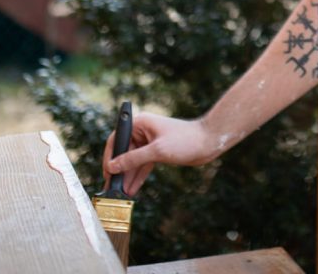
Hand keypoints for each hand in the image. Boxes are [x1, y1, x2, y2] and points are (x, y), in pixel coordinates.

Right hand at [102, 112, 216, 195]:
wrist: (210, 141)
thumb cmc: (185, 140)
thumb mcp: (157, 151)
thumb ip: (133, 159)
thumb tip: (112, 167)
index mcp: (140, 123)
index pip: (116, 139)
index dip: (110, 157)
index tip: (107, 173)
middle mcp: (143, 131)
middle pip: (124, 152)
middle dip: (119, 170)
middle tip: (112, 188)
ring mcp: (150, 141)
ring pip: (133, 161)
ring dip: (128, 176)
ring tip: (120, 193)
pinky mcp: (158, 151)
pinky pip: (143, 164)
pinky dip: (138, 176)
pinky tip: (132, 189)